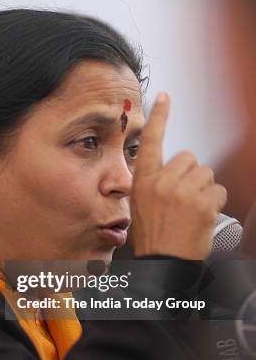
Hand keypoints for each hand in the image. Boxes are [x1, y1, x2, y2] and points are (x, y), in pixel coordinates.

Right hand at [131, 93, 226, 259]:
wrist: (164, 263)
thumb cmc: (152, 236)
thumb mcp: (140, 205)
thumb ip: (154, 182)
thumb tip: (172, 171)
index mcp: (143, 181)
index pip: (151, 141)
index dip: (158, 117)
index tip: (164, 97)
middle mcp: (162, 182)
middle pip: (188, 158)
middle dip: (191, 174)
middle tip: (184, 196)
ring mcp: (183, 192)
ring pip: (206, 173)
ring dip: (204, 188)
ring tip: (193, 208)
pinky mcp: (202, 203)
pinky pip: (218, 190)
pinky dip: (215, 202)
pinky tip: (203, 215)